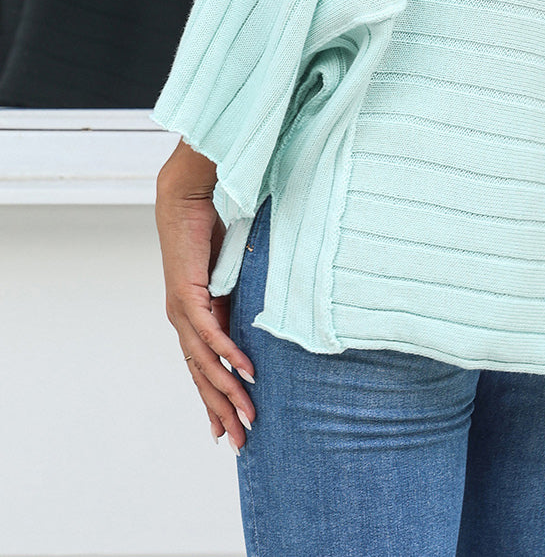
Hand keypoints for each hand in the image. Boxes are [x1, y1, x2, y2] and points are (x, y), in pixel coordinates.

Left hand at [154, 139, 256, 450]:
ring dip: (227, 390)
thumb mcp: (232, 271)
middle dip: (222, 410)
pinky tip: (244, 372)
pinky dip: (227, 354)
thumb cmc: (209, 226)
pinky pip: (209, 332)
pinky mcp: (187, 294)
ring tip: (247, 415)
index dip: (216, 399)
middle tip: (240, 441)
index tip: (229, 427)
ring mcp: (182, 310)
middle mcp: (183, 319)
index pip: (204, 368)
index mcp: (193, 316)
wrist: (185, 196)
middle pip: (203, 375)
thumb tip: (270, 306)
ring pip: (205, 362)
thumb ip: (242, 293)